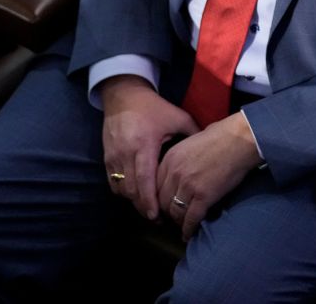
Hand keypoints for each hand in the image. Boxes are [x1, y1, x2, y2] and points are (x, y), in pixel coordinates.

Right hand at [100, 75, 198, 219]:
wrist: (124, 96)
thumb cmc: (153, 108)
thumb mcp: (177, 117)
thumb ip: (193, 133)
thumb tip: (209, 149)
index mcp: (144, 144)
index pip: (145, 179)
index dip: (149, 200)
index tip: (156, 214)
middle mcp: (126, 153)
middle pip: (131, 190)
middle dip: (143, 207)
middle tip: (156, 218)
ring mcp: (114, 156)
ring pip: (120, 188)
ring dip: (133, 201)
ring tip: (148, 209)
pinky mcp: (106, 157)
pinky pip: (113, 181)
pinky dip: (123, 191)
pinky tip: (135, 195)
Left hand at [157, 112, 262, 239]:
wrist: (240, 139)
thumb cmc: (221, 136)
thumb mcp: (190, 141)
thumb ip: (180, 158)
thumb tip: (180, 170)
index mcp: (170, 158)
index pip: (155, 186)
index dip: (158, 199)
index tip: (163, 205)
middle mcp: (175, 173)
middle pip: (162, 201)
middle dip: (167, 212)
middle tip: (172, 217)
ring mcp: (188, 186)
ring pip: (175, 212)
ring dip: (178, 221)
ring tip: (182, 225)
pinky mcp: (204, 196)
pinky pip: (191, 218)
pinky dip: (189, 229)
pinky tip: (189, 233)